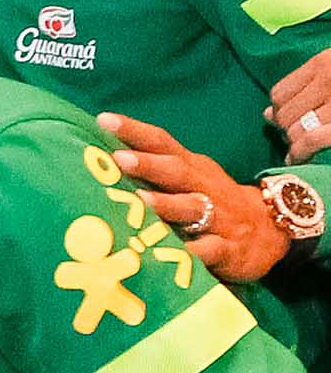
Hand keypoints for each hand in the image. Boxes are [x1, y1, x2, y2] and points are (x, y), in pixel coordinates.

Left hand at [98, 112, 290, 281]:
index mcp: (190, 167)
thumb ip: (152, 168)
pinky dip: (195, 251)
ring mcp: (218, 218)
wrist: (272, 229)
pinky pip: (211, 249)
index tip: (104, 119)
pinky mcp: (229, 249)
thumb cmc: (212, 200)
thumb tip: (101, 156)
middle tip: (120, 158)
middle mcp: (203, 188)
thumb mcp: (188, 178)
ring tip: (142, 200)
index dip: (134, 130)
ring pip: (193, 207)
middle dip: (149, 164)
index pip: (161, 142)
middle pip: (177, 171)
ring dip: (167, 204)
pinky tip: (178, 253)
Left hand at [268, 50, 330, 164]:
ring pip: (295, 129)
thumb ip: (307, 85)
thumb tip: (267, 116)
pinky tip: (297, 158)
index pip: (279, 93)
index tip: (285, 120)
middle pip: (283, 113)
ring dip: (294, 143)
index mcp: (323, 62)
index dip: (278, 111)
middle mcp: (327, 80)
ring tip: (300, 148)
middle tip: (294, 138)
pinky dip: (301, 152)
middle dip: (286, 129)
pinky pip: (312, 139)